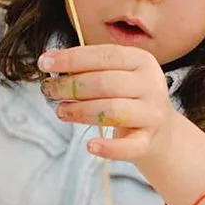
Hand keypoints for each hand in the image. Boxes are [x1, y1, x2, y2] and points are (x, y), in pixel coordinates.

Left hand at [38, 45, 176, 162]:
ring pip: (112, 110)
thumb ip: (91, 69)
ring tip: (61, 111)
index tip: (44, 63)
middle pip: (105, 83)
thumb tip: (53, 64)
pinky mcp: (149, 142)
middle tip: (48, 90)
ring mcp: (152, 114)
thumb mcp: (117, 76)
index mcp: (142, 61)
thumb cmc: (128, 99)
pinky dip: (108, 148)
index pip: (104, 55)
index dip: (71, 58)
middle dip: (71, 86)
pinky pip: (128, 147)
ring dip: (80, 111)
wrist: (161, 132)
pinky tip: (90, 146)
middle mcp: (151, 85)